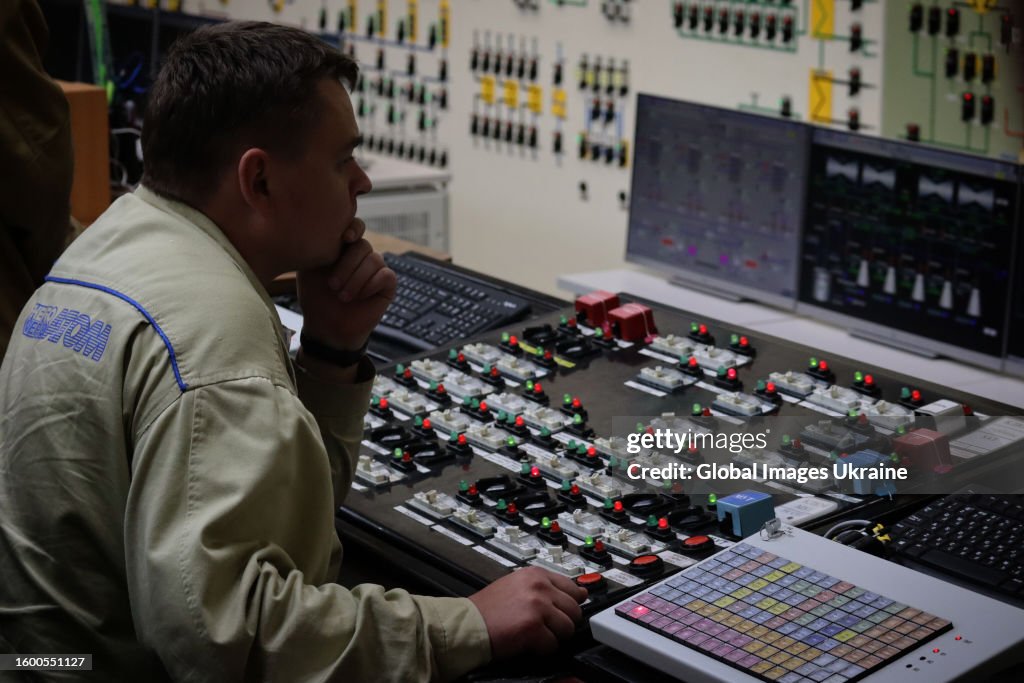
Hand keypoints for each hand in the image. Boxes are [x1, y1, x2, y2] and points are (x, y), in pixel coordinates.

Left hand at [296, 219, 396, 350]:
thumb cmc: (316, 298)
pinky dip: (370, 285)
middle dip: (346, 266)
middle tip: (332, 286)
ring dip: (356, 280)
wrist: (327, 327)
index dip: (354, 228)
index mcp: (344, 247)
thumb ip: (315, 247)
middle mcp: (362, 255)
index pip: (355, 226)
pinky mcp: (387, 285)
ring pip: (374, 260)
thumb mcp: (309, 269)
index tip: (345, 238)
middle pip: (363, 245)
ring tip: (343, 296)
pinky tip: (360, 297)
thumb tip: (316, 228)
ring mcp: (376, 269)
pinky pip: (386, 275)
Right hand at [469, 567, 587, 658]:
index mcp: (536, 574)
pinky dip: (541, 649)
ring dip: (553, 636)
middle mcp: (539, 586)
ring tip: (533, 634)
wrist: (468, 624)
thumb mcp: (518, 585)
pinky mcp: (534, 627)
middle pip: (574, 610)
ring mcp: (538, 606)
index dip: (570, 604)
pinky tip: (526, 642)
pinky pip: (553, 645)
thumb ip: (546, 587)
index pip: (573, 588)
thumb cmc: (488, 608)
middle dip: (562, 623)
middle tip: (543, 627)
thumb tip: (580, 593)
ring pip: (567, 628)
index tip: (565, 611)